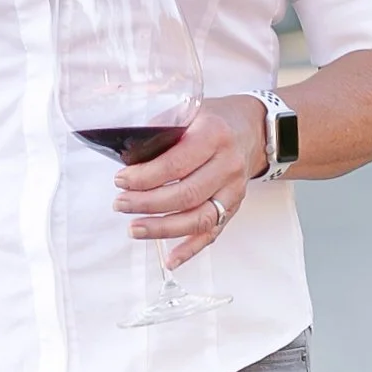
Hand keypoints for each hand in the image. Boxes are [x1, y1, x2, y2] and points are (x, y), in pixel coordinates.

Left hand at [113, 97, 263, 266]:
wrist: (251, 129)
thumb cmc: (212, 121)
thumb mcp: (188, 112)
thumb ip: (160, 132)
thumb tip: (126, 156)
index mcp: (213, 136)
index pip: (176, 164)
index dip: (145, 177)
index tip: (121, 180)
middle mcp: (228, 165)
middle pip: (186, 194)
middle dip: (147, 204)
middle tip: (120, 204)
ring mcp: (234, 191)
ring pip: (199, 219)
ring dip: (163, 229)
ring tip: (134, 229)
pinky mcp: (234, 208)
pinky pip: (213, 234)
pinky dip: (190, 249)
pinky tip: (170, 259)